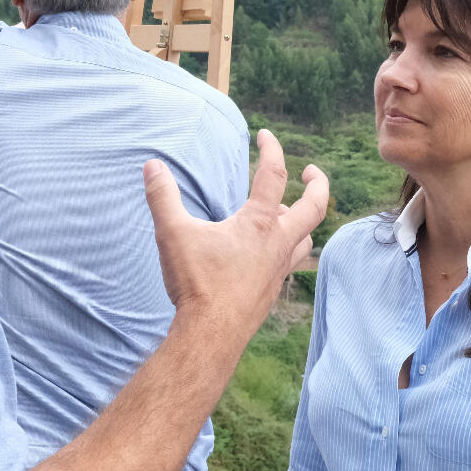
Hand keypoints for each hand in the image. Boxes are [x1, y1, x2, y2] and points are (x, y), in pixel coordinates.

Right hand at [144, 128, 326, 336]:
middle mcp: (278, 243)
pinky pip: (291, 264)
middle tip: (311, 171)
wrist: (211, 334)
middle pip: (315, 206)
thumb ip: (162, 197)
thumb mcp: (173, 234)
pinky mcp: (272, 291)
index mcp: (259, 223)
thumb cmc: (197, 283)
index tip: (265, 135)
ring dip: (304, 221)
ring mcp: (279, 270)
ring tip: (289, 213)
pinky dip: (288, 250)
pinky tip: (270, 255)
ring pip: (307, 239)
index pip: (274, 175)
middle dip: (319, 184)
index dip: (272, 149)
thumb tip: (152, 166)